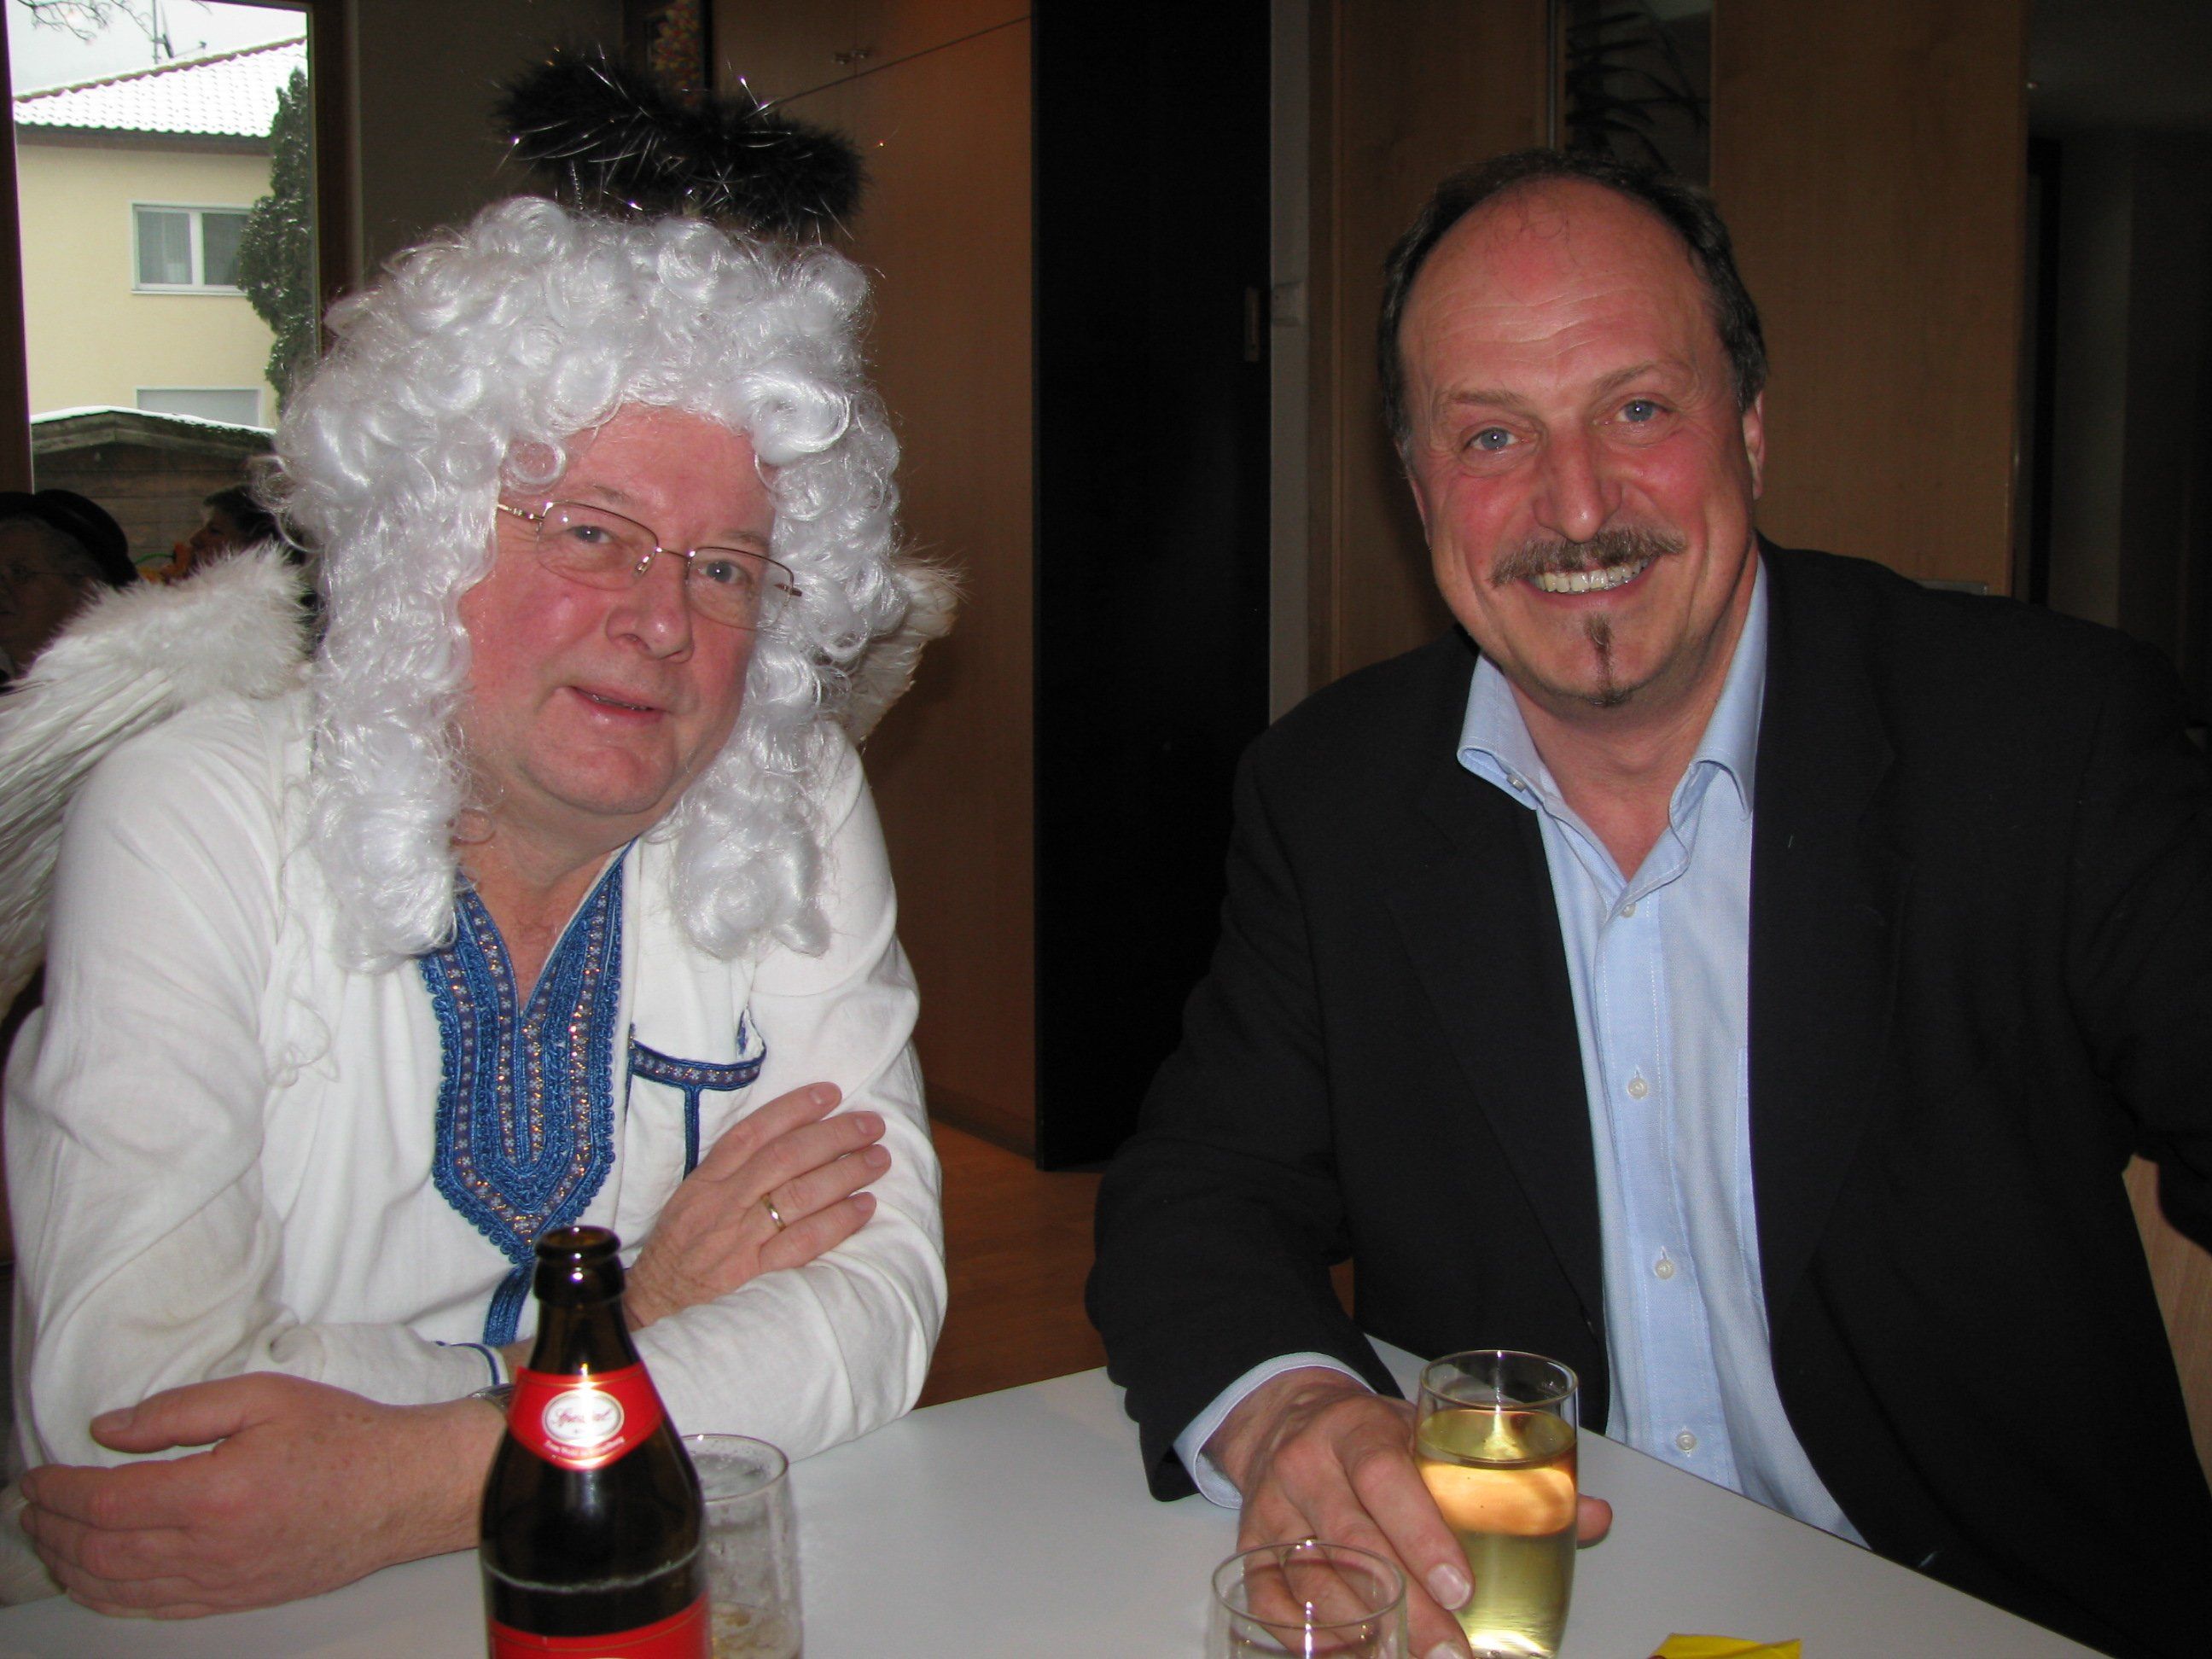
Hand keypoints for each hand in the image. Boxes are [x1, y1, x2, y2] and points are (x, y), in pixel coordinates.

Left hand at [17, 1373, 500, 1616]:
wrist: (401, 1491)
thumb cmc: (341, 1435)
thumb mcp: (264, 1396)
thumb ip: (180, 1410)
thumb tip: (108, 1430)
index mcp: (213, 1493)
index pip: (105, 1501)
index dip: (57, 1491)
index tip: (35, 1477)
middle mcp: (209, 1549)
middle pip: (99, 1550)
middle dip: (51, 1530)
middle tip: (29, 1508)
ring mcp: (220, 1583)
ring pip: (117, 1588)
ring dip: (70, 1566)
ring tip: (47, 1542)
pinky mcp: (234, 1599)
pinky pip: (152, 1609)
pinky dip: (108, 1597)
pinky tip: (93, 1581)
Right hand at [623, 1081, 889, 1330]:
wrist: (654, 1300)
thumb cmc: (681, 1242)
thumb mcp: (693, 1194)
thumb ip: (732, 1167)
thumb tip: (789, 1133)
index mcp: (706, 1179)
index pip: (752, 1133)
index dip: (793, 1108)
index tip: (831, 1093)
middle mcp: (723, 1203)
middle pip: (785, 1158)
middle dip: (833, 1136)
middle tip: (871, 1125)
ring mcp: (739, 1238)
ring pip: (799, 1196)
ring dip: (846, 1173)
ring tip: (878, 1159)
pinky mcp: (754, 1272)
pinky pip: (802, 1242)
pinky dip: (837, 1221)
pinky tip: (864, 1206)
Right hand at [1209, 1368, 1611, 1658]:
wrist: (1288, 1416)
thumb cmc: (1373, 1435)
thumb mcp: (1431, 1435)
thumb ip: (1508, 1477)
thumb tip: (1593, 1516)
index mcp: (1357, 1431)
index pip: (1386, 1479)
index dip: (1423, 1534)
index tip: (1461, 1587)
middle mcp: (1308, 1466)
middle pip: (1354, 1543)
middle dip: (1407, 1608)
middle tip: (1454, 1654)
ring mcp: (1274, 1508)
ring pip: (1313, 1580)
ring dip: (1365, 1633)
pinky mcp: (1250, 1543)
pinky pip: (1270, 1600)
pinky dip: (1307, 1639)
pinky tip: (1352, 1654)